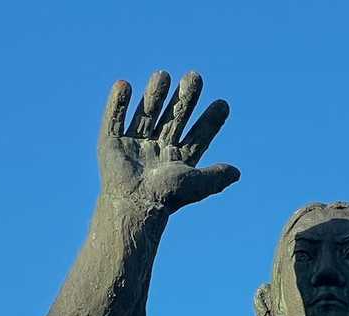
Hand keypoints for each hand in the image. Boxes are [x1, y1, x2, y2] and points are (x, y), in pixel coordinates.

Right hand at [98, 69, 239, 217]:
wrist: (134, 206)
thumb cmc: (165, 197)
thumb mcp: (194, 184)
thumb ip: (215, 177)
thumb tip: (237, 173)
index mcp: (178, 160)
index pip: (198, 136)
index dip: (210, 122)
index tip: (224, 105)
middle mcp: (158, 150)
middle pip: (174, 118)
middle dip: (184, 99)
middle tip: (195, 77)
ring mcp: (135, 145)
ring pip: (146, 114)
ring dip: (154, 95)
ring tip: (163, 75)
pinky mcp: (111, 144)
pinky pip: (113, 119)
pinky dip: (117, 104)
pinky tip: (124, 86)